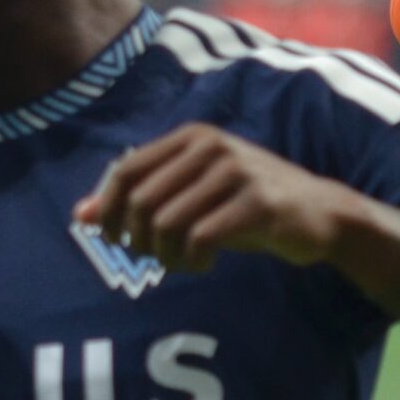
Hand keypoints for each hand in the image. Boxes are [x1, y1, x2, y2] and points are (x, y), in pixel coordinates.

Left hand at [73, 125, 363, 272]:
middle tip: (156, 257)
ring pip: (167, 223)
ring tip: (183, 261)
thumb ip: (140, 199)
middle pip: (142, 201)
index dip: (110, 210)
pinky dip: (192, 260)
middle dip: (139, 240)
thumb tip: (81, 216)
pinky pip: (200, 238)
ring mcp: (236, 171)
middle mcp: (212, 146)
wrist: (318, 214)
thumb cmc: (247, 205)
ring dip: (166, 255)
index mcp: (192, 137)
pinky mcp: (257, 202)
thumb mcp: (192, 194)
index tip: (116, 240)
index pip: (125, 170)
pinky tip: (205, 262)